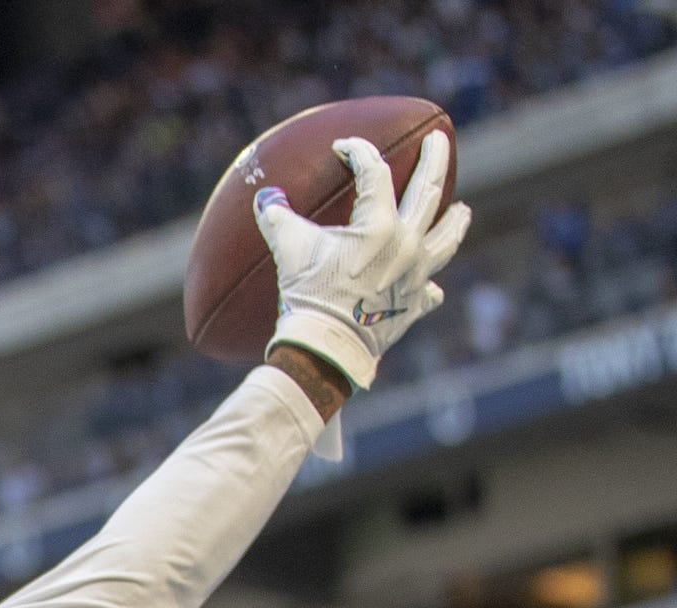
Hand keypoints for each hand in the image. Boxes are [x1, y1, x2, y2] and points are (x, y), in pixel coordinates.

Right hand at [255, 131, 471, 389]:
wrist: (325, 350)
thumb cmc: (308, 297)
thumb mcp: (289, 251)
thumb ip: (278, 218)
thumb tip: (264, 197)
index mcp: (379, 226)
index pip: (375, 174)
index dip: (359, 153)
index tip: (346, 147)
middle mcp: (408, 245)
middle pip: (428, 191)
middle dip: (434, 159)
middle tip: (439, 138)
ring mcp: (417, 275)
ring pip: (446, 240)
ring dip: (455, 221)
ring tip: (462, 210)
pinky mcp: (414, 305)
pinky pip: (430, 291)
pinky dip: (430, 286)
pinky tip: (431, 285)